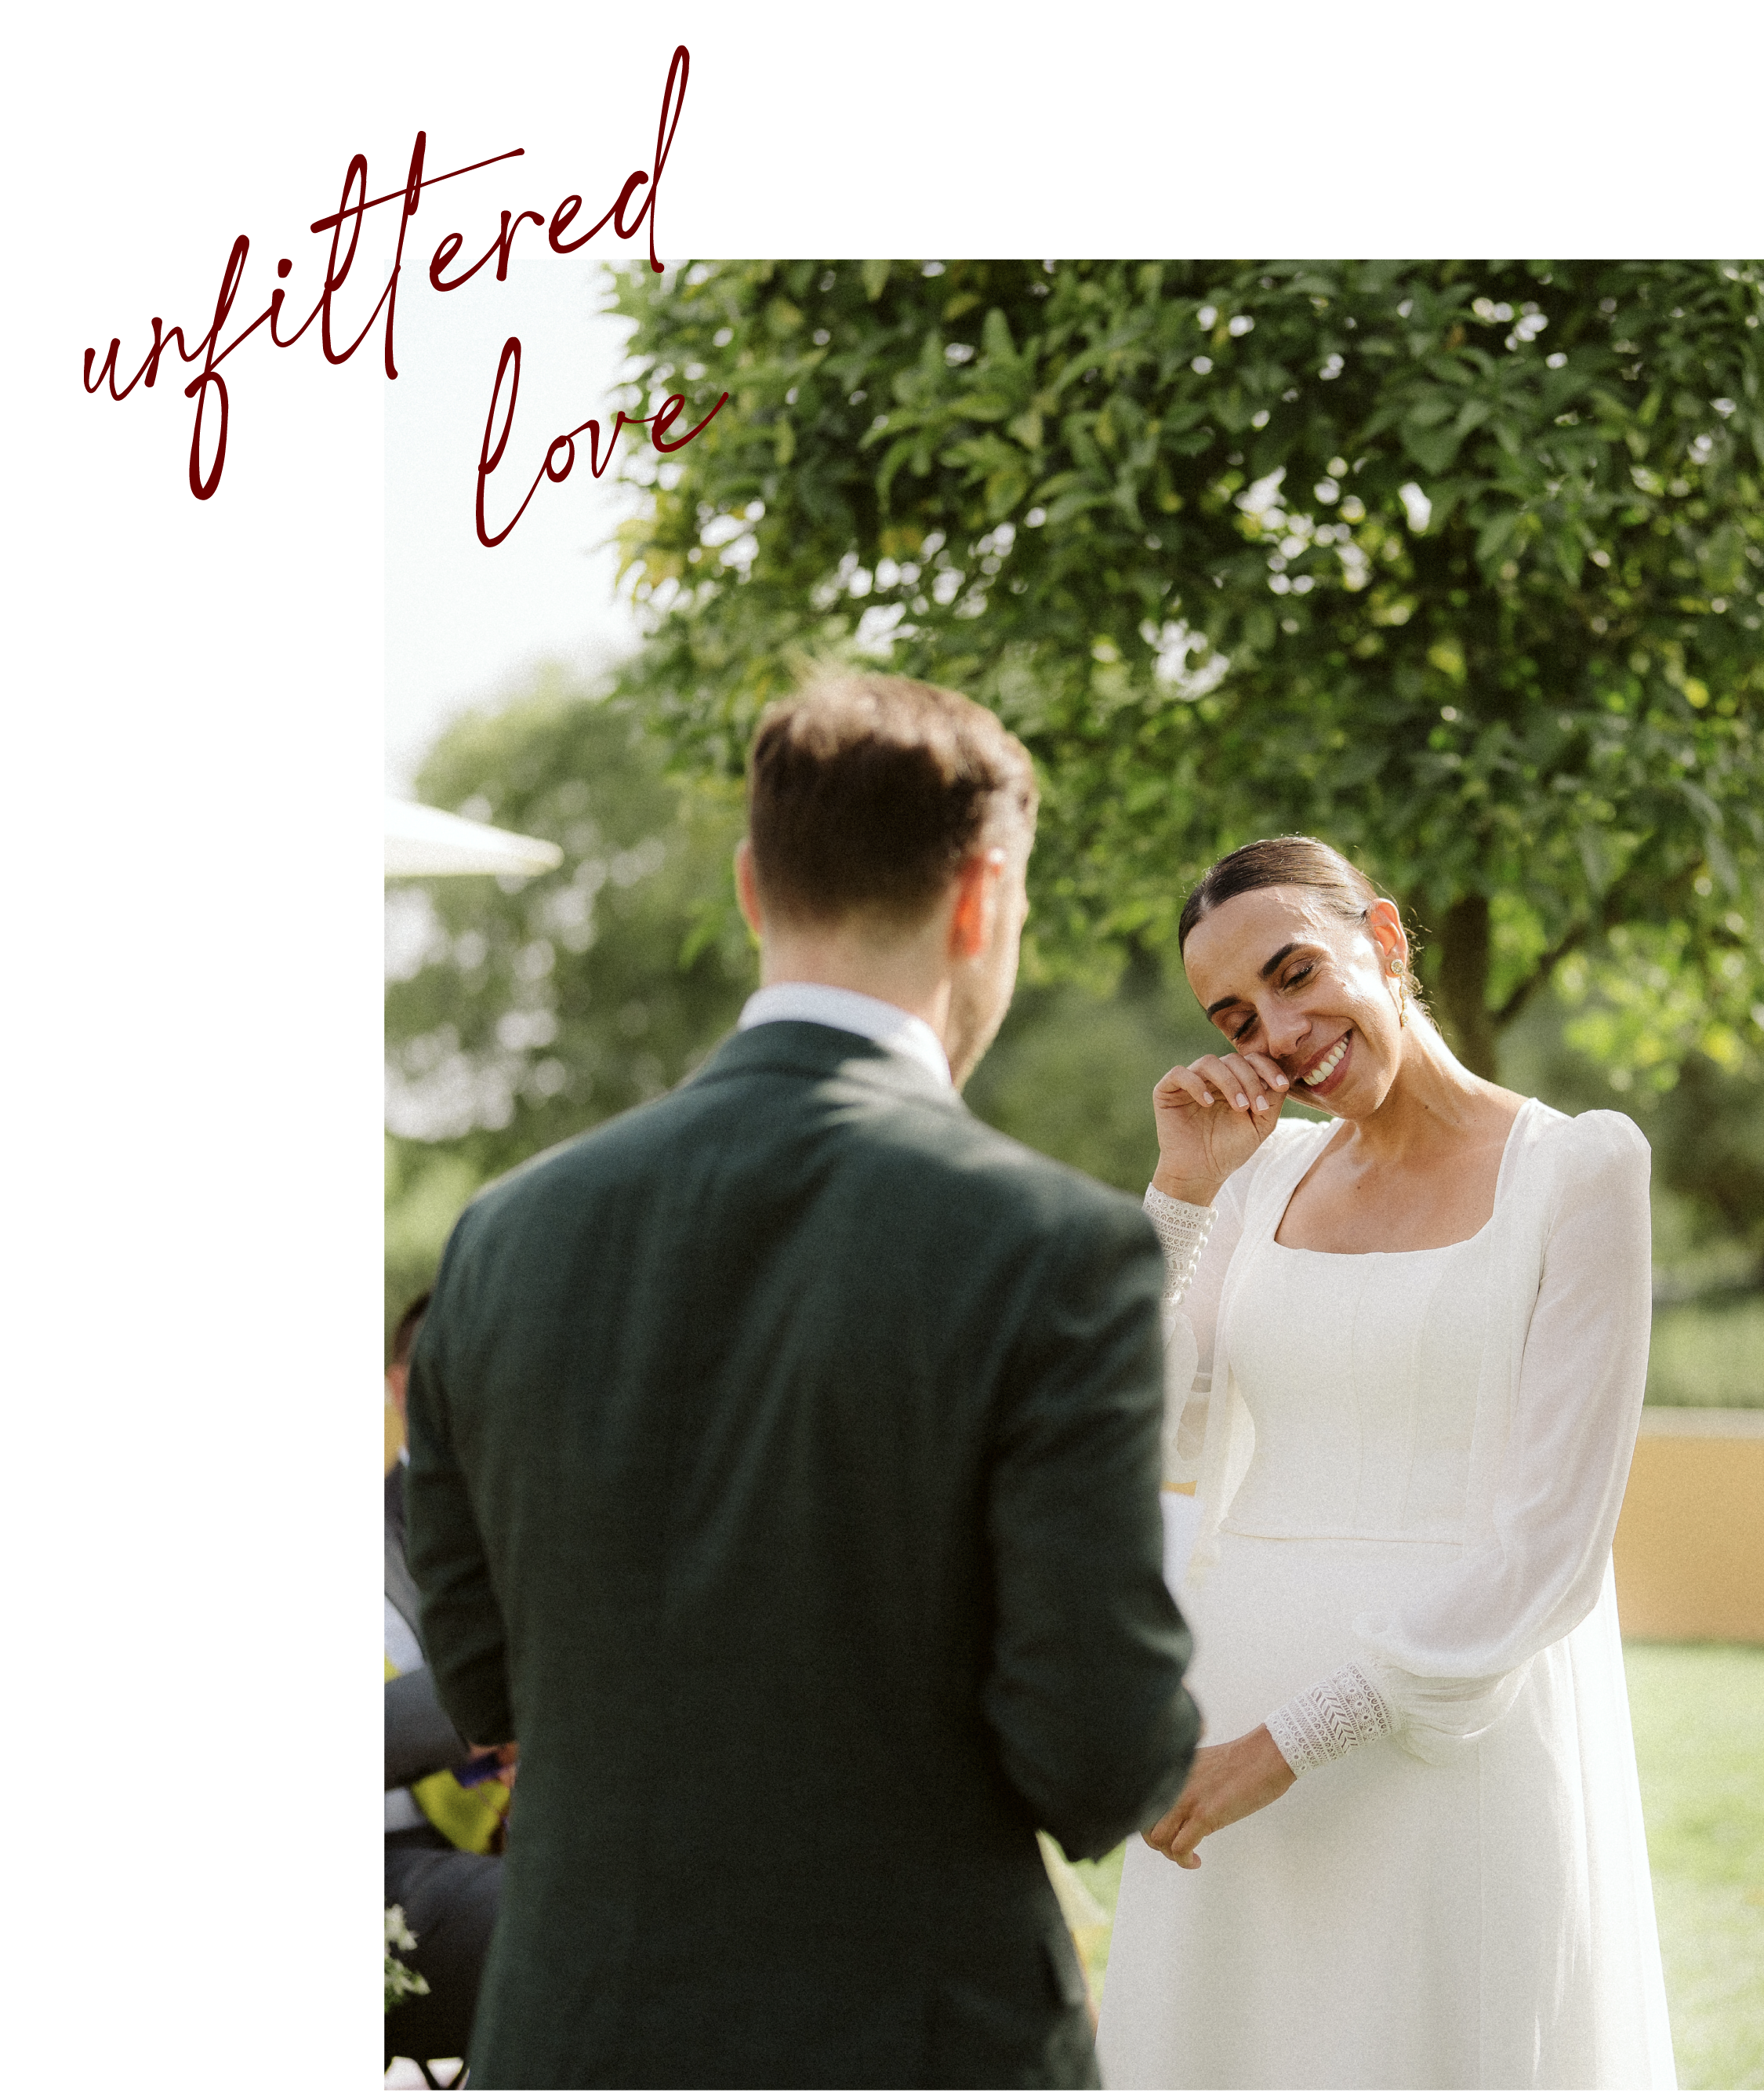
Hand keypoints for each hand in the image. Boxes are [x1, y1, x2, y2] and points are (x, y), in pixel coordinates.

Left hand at [1140, 1726, 1295, 1867]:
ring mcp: (1188, 1800)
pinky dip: (1185, 1860)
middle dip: (1157, 1841)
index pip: (1144, 1799)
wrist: (1267, 1755)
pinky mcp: (1205, 1816)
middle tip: (1176, 1846)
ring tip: (1187, 1855)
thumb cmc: (1244, 1759)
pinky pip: (1181, 1848)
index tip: (1167, 1829)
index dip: (1150, 1820)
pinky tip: (1197, 1860)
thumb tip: (1183, 1800)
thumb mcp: (1204, 1764)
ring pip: (1158, 1838)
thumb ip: (1187, 1779)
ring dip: (1169, 1853)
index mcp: (1174, 1770)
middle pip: (1144, 1822)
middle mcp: (1174, 1784)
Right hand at [1151, 1048, 1289, 1204]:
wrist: (1201, 1173)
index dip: (1267, 1068)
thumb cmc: (1230, 1151)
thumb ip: (1272, 1100)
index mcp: (1234, 1082)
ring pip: (1209, 1062)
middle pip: (1233, 1060)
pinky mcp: (1166, 1091)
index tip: (1281, 1085)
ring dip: (1229, 1082)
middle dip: (1250, 1080)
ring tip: (1239, 1107)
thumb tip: (1283, 1075)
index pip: (1251, 1060)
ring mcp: (1189, 1082)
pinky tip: (1207, 1104)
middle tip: (1256, 1106)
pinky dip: (1195, 1084)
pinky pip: (1179, 1073)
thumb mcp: (1260, 1125)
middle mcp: (1211, 1078)